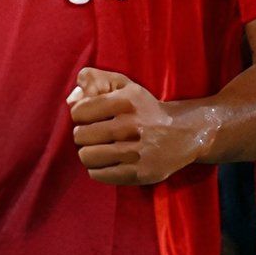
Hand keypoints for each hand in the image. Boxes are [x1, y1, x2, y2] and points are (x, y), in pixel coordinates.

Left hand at [68, 68, 210, 185]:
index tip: (92, 118)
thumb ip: (96, 80)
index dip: (81, 116)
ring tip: (100, 149)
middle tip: (97, 136)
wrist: (185, 133)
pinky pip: (99, 174)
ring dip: (89, 154)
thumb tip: (71, 100)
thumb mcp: (126, 86)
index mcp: (126, 102)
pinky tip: (108, 162)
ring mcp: (136, 152)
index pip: (79, 112)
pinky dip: (98, 169)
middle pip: (80, 136)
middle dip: (84, 136)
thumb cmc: (146, 109)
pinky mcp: (139, 173)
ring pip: (87, 157)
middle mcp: (131, 126)